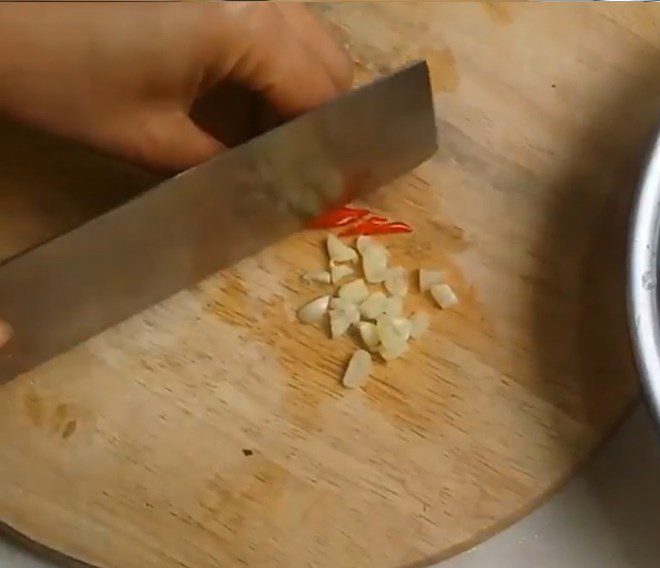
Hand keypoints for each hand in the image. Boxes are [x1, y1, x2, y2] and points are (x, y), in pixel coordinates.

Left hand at [0, 2, 352, 171]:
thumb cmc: (63, 77)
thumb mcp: (155, 141)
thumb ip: (231, 165)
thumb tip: (281, 187)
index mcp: (244, 23)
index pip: (324, 94)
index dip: (330, 149)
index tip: (327, 188)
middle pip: (327, 59)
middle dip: (318, 118)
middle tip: (288, 166)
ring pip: (302, 37)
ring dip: (294, 90)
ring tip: (256, 137)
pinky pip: (266, 22)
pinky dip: (265, 65)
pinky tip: (233, 100)